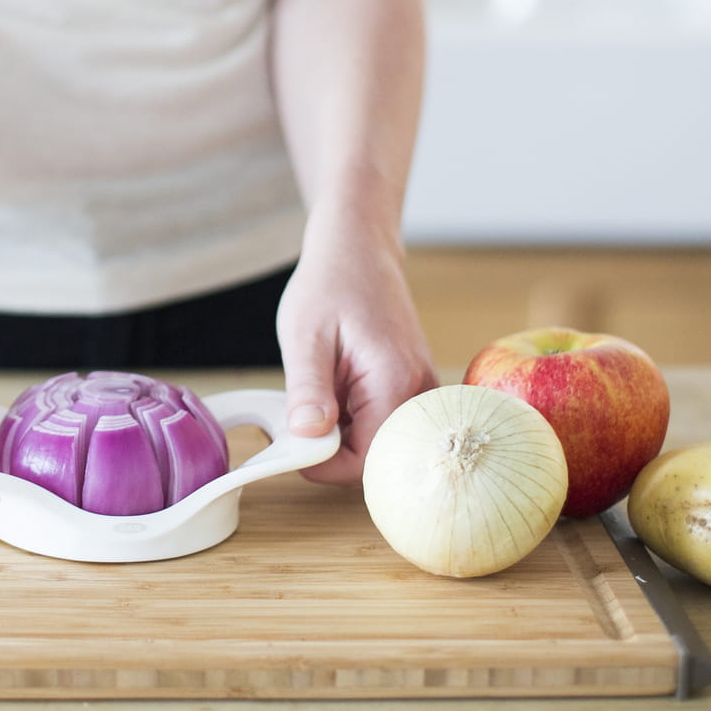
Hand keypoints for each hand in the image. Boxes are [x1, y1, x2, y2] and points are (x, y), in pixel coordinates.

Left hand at [276, 220, 435, 484]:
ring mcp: (421, 390)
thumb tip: (308, 440)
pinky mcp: (412, 385)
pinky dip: (353, 415)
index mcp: (395, 382)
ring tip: (316, 390)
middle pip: (376, 457)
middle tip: (297, 415)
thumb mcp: (305, 337)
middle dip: (332, 448)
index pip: (365, 461)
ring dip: (341, 430)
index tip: (290, 442)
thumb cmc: (331, 283)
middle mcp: (420, 392)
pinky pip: (383, 421)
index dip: (322, 463)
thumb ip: (308, 391)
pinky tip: (334, 387)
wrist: (358, 248)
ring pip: (378, 441)